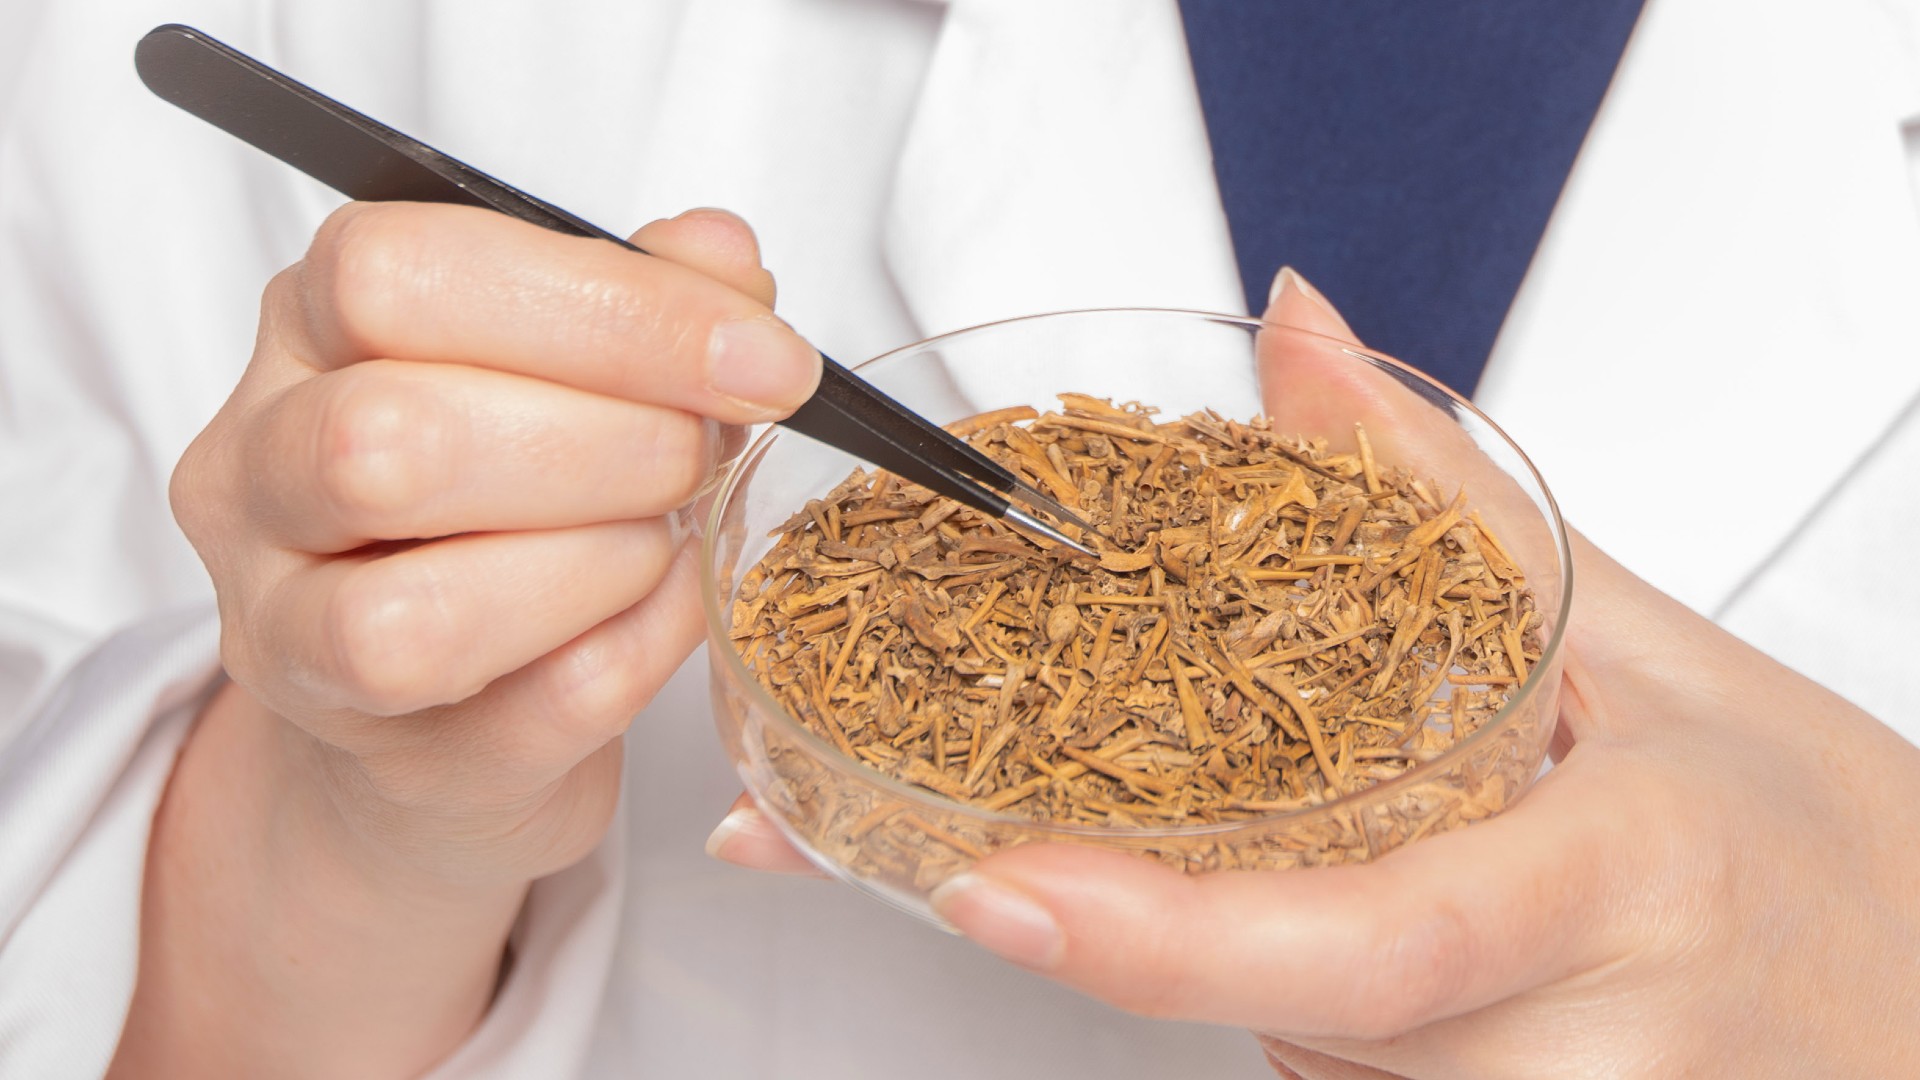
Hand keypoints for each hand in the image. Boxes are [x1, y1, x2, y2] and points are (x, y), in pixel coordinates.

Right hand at [113, 204, 816, 1077]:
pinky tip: (671, 610)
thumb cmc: (500, 504)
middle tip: (704, 452)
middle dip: (609, 442)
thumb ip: (636, 296)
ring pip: (412, 617)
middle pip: (387, 439)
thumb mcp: (559, 367)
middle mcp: (255, 475)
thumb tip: (722, 258)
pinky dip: (635, 654)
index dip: (606, 308)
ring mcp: (289, 636)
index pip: (400, 277)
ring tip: (668, 538)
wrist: (438, 706)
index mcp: (304, 332)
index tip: (761, 354)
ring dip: (600, 565)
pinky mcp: (382, 759)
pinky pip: (522, 716)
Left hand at [710, 269, 1919, 1076]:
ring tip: (1398, 861)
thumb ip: (1450, 503)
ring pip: (1307, 1054)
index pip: (1369, 936)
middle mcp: (1583, 1046)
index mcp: (1624, 881)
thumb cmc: (1824, 856)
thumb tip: (1301, 345)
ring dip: (1273, 950)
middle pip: (1292, 1002)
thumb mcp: (1664, 654)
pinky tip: (1395, 924)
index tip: (1002, 889)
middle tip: (1211, 808)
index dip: (1169, 935)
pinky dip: (1319, 1001)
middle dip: (1205, 904)